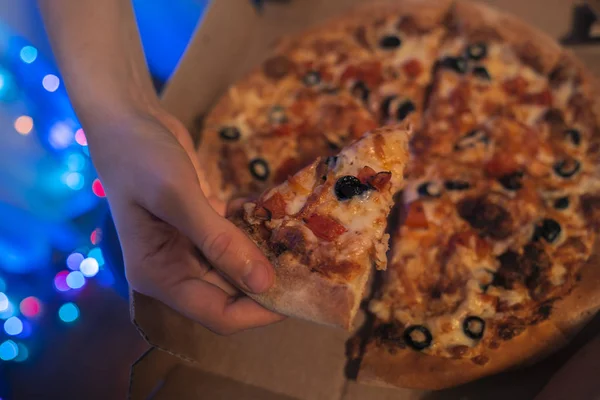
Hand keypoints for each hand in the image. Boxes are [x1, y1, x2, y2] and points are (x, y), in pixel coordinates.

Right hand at [86, 107, 283, 333]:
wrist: (127, 118)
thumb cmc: (141, 159)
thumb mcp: (177, 198)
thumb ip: (219, 241)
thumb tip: (264, 284)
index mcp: (160, 276)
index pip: (217, 314)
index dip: (258, 311)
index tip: (298, 293)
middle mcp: (175, 269)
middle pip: (232, 293)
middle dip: (268, 280)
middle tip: (308, 261)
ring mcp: (189, 247)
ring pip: (238, 265)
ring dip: (266, 252)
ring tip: (297, 235)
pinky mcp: (203, 225)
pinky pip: (237, 238)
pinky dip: (254, 227)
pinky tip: (266, 208)